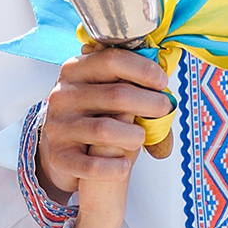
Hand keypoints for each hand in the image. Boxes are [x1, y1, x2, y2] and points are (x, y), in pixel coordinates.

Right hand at [36, 44, 172, 199]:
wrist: (59, 148)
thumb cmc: (93, 116)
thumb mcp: (105, 93)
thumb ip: (132, 88)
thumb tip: (168, 97)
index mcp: (75, 71)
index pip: (112, 60)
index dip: (144, 70)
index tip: (162, 82)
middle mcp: (63, 96)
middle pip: (116, 94)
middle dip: (149, 102)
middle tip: (164, 109)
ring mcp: (59, 126)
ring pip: (105, 130)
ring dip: (134, 136)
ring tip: (140, 138)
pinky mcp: (59, 157)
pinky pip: (93, 166)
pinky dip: (115, 167)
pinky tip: (124, 165)